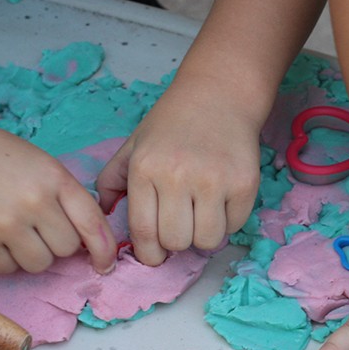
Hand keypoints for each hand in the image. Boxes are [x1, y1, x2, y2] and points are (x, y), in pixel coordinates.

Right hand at [0, 123, 115, 273]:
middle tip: (37, 225)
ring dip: (31, 254)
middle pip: (67, 249)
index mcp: (56, 179)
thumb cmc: (5, 162)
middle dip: (57, 243)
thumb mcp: (47, 167)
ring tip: (15, 229)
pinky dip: (4, 259)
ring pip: (40, 264)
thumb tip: (92, 244)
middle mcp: (33, 201)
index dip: (105, 250)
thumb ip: (69, 199)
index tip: (105, 265)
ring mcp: (4, 223)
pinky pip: (7, 269)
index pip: (92, 224)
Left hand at [96, 77, 261, 264]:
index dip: (149, 253)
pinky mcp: (245, 183)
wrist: (218, 95)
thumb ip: (112, 180)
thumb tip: (103, 214)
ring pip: (207, 240)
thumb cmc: (172, 124)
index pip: (144, 232)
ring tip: (201, 214)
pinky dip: (228, 221)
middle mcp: (178, 175)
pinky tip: (222, 201)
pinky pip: (234, 225)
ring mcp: (214, 180)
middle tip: (181, 224)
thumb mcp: (134, 145)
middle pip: (176, 241)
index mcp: (145, 169)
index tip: (155, 254)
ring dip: (203, 235)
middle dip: (177, 241)